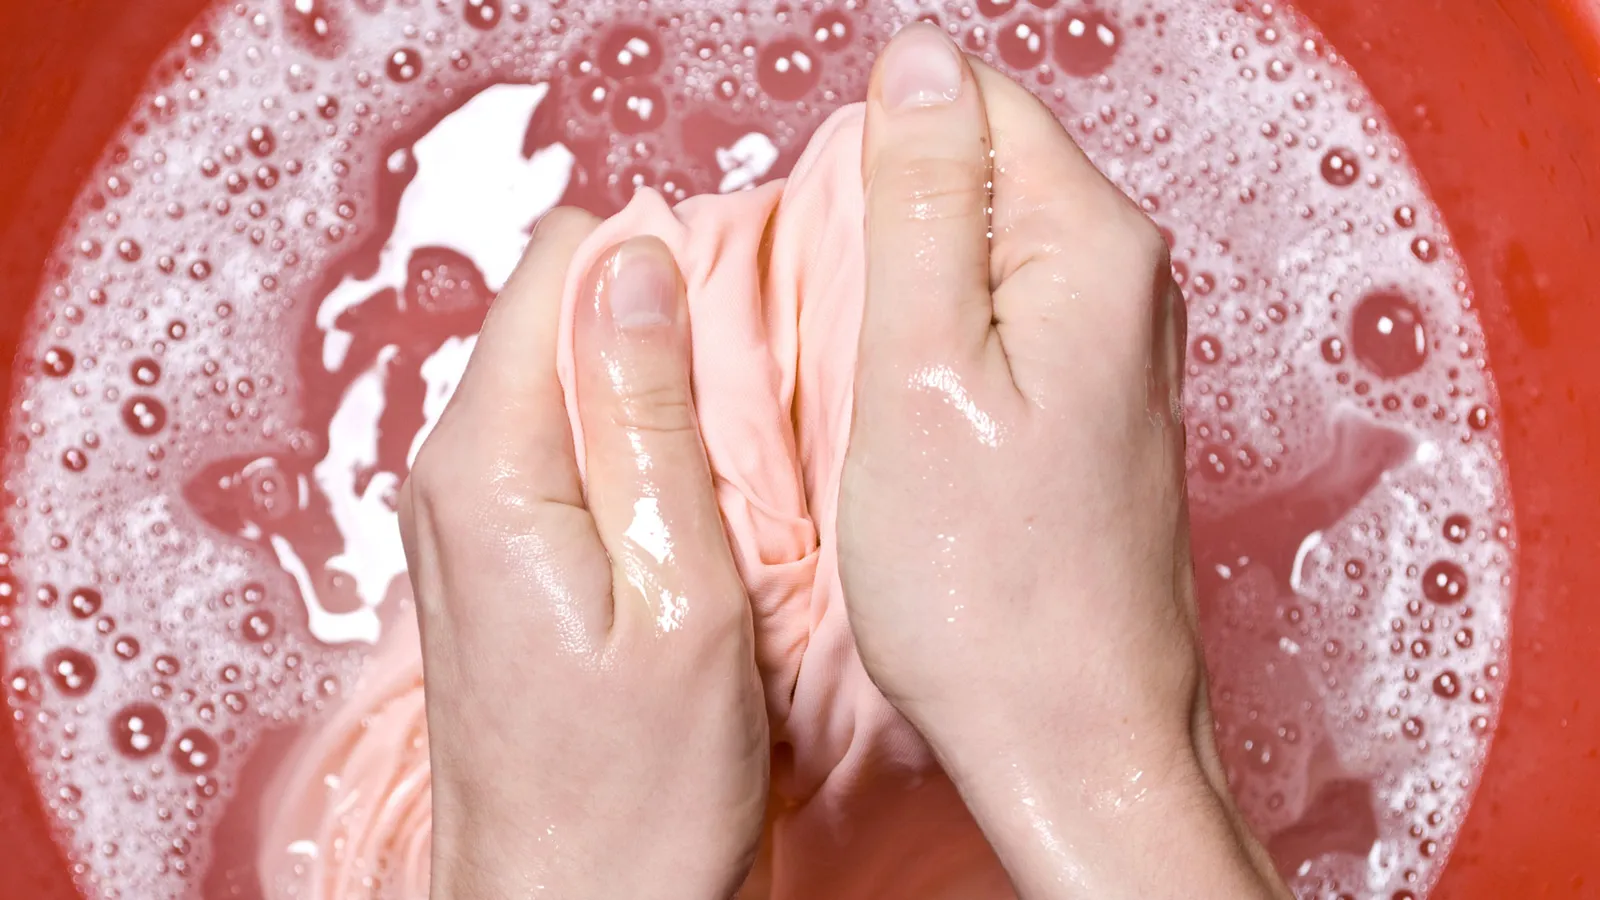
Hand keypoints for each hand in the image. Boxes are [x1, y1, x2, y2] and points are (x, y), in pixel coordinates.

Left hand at [400, 213, 767, 898]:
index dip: (665, 268)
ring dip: (653, 397)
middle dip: (660, 330)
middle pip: (560, 311)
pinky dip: (631, 453)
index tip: (742, 336)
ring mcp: (464, 517)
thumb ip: (649, 414)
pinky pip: (561, 446)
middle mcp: (453, 475)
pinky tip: (687, 522)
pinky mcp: (491, 555)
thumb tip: (637, 259)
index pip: (562, 266)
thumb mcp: (680, 593)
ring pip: (566, 377)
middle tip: (749, 422)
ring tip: (726, 481)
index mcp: (491, 465)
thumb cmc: (637, 795)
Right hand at [838, 24, 1284, 897]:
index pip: (968, 101)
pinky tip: (907, 428)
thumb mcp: (917, 371)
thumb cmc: (990, 587)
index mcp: (1091, 247)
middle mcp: (1125, 284)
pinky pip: (993, 328)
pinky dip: (933, 354)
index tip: (832, 253)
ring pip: (976, 256)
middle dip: (886, 230)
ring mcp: (1113, 348)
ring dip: (903, 298)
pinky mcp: (1088, 407)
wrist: (1069, 736)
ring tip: (873, 396)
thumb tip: (914, 63)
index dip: (873, 157)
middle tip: (850, 347)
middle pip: (973, 175)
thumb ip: (919, 201)